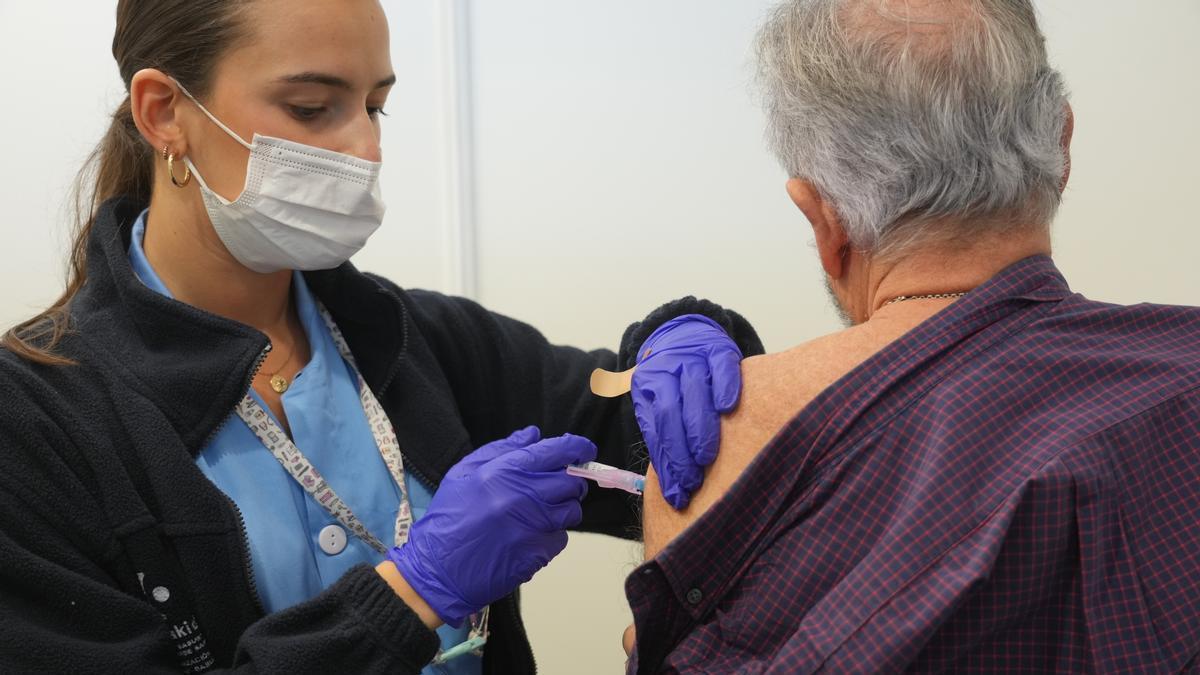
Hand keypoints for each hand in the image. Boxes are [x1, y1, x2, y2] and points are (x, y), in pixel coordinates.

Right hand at [386, 427, 595, 626]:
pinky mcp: (537, 553)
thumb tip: (533, 435)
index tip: (585, 449)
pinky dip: (551, 536)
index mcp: (504, 472)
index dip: (577, 447)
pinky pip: (561, 538)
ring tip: (537, 514)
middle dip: (569, 481)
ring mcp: (533, 526)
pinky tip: (528, 537)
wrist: (437, 570)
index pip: (555, 451)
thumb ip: (501, 450)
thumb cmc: (448, 520)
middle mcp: (523, 496)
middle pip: (570, 482)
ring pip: (571, 511)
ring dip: (562, 510)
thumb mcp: (463, 474)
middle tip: (555, 487)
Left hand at [632, 315, 741, 508]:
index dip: (666, 464)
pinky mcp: (717, 348)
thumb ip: (666, 439)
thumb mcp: (661, 404)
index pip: (655, 430)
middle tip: (693, 481)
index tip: (678, 494)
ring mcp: (691, 358)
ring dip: (699, 428)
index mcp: (647, 388)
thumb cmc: (676, 382)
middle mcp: (666, 371)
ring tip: (706, 458)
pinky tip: (728, 408)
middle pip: (669, 412)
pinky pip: (721, 366)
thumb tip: (674, 490)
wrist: (686, 333)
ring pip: (693, 392)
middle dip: (679, 451)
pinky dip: (724, 387)